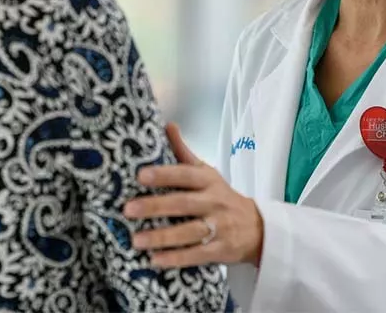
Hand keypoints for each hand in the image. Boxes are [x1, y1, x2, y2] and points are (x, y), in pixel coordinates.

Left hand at [123, 122, 263, 268]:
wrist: (256, 228)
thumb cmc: (221, 196)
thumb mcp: (206, 172)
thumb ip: (184, 153)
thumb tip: (168, 125)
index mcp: (208, 180)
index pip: (185, 174)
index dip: (164, 174)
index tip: (140, 175)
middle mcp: (214, 202)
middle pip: (182, 204)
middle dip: (155, 207)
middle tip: (128, 209)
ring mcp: (218, 227)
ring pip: (187, 232)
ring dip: (161, 237)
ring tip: (136, 239)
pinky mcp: (220, 250)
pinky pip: (196, 255)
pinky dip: (175, 258)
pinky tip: (154, 260)